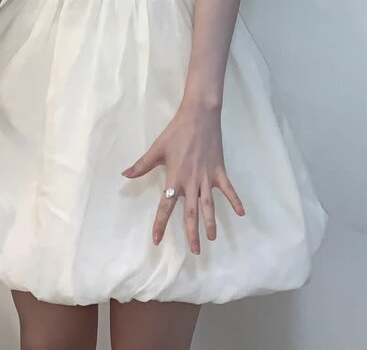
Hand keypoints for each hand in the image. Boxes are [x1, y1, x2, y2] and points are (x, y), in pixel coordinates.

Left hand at [120, 100, 244, 254]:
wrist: (199, 116)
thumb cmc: (176, 132)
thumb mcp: (157, 148)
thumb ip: (142, 165)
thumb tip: (124, 175)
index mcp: (175, 178)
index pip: (166, 206)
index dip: (161, 224)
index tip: (157, 240)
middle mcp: (191, 182)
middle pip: (191, 212)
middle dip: (192, 232)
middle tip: (195, 251)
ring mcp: (207, 177)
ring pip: (208, 205)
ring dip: (211, 222)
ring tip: (212, 238)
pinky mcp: (219, 171)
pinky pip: (228, 189)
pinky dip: (235, 200)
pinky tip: (241, 213)